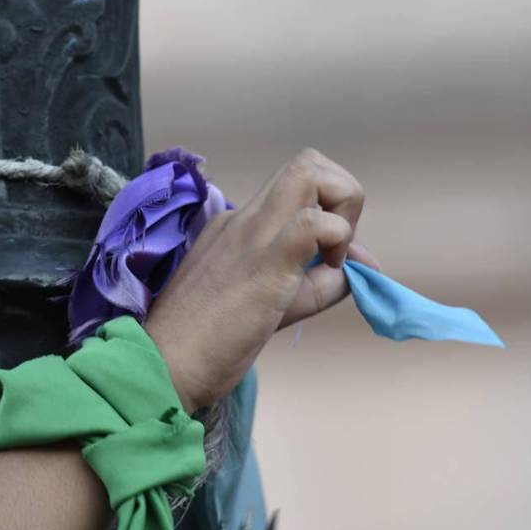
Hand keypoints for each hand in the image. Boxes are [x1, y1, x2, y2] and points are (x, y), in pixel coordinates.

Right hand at [145, 148, 377, 412]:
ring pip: (309, 172)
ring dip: (341, 205)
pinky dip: (336, 239)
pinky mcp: (265, 261)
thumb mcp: (272, 305)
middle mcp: (245, 218)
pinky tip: (324, 273)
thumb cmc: (206, 343)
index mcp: (239, 226)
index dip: (329, 212)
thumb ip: (320, 281)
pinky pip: (313, 224)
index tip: (328, 259)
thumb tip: (368, 263)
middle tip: (336, 250)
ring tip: (331, 258)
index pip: (296, 189)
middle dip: (342, 194)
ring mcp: (252, 234)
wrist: (163, 365)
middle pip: (307, 164)